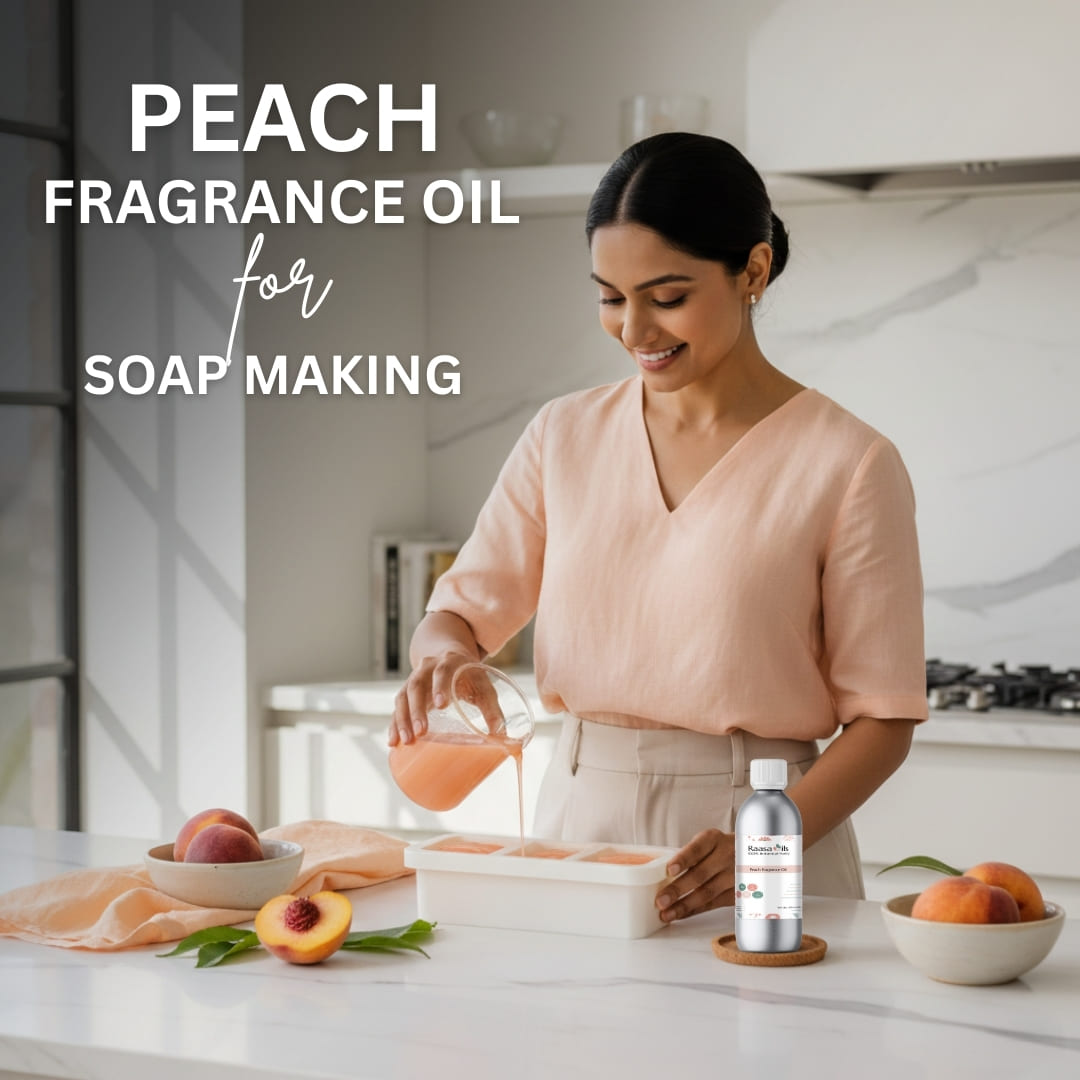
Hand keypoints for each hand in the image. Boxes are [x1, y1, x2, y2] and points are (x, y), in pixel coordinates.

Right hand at [387, 654, 502, 745]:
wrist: (449, 657)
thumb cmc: (470, 675)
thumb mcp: (483, 685)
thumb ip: (492, 708)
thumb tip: (502, 737)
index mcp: (449, 662)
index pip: (442, 671)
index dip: (440, 686)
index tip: (441, 704)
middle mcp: (427, 668)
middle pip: (416, 685)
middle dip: (417, 709)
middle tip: (421, 732)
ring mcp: (414, 679)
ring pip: (403, 696)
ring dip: (402, 719)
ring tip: (405, 741)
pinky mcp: (406, 692)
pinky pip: (397, 707)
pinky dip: (394, 724)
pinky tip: (393, 742)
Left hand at [655, 828, 734, 921]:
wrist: (752, 854)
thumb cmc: (719, 848)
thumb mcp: (708, 842)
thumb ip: (691, 856)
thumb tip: (661, 875)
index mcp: (714, 839)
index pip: (697, 849)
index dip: (683, 859)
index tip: (669, 869)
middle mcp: (726, 856)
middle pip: (700, 874)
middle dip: (678, 889)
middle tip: (660, 900)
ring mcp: (734, 876)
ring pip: (707, 893)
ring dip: (684, 906)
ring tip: (666, 913)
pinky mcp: (738, 893)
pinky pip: (713, 904)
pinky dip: (695, 910)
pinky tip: (681, 915)